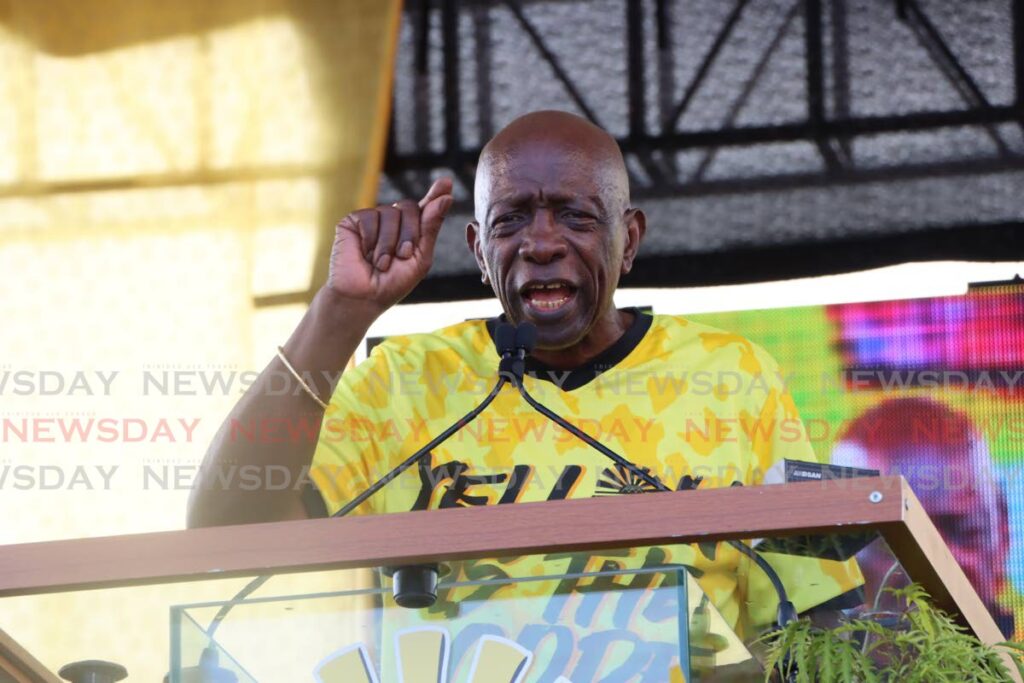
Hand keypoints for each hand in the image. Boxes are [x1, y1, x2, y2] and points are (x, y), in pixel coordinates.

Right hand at [327, 178, 453, 314]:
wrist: (362, 297)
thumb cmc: (392, 283)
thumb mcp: (420, 258)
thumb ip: (431, 227)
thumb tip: (446, 197)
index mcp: (413, 230)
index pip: (426, 207)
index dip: (436, 193)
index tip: (446, 182)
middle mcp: (394, 220)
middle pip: (409, 207)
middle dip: (409, 234)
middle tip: (401, 256)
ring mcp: (374, 218)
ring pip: (390, 212)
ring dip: (388, 244)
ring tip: (380, 263)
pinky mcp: (353, 221)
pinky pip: (369, 218)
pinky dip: (370, 240)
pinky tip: (365, 254)